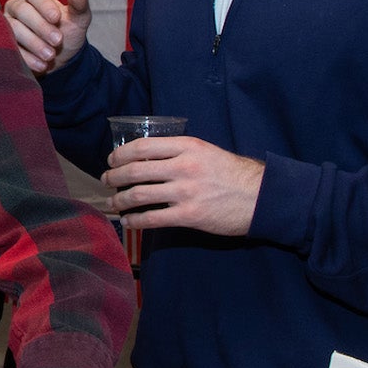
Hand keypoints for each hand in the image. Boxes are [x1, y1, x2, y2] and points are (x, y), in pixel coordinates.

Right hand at [5, 0, 90, 76]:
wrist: (61, 58)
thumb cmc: (68, 33)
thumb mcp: (78, 19)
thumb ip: (79, 4)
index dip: (43, 4)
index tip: (57, 18)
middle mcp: (16, 7)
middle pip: (21, 10)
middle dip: (40, 26)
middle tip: (58, 40)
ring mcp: (8, 25)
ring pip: (13, 28)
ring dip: (34, 43)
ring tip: (50, 55)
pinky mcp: (4, 44)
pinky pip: (10, 48)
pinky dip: (27, 58)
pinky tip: (42, 65)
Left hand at [103, 136, 262, 235]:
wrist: (260, 197)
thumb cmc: (232, 174)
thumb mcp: (207, 152)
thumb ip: (180, 152)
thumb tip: (147, 158)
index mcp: (188, 146)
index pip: (144, 146)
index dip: (122, 154)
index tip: (112, 159)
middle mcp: (184, 166)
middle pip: (136, 170)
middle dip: (114, 176)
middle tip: (106, 181)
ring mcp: (186, 192)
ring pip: (140, 195)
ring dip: (120, 200)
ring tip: (113, 203)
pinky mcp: (189, 215)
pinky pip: (152, 218)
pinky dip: (135, 220)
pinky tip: (129, 222)